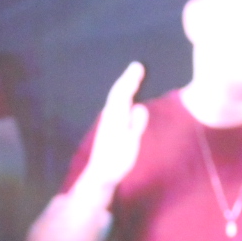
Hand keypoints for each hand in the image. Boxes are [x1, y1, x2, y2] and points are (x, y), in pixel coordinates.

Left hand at [74, 62, 148, 194]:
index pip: (123, 94)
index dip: (130, 79)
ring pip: (116, 98)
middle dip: (128, 79)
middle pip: (118, 92)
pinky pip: (116, 104)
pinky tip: (126, 97)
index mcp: (116, 118)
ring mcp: (108, 121)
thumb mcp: (129, 146)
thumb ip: (136, 126)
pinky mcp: (109, 126)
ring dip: (125, 85)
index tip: (138, 67)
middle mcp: (110, 116)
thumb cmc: (117, 162)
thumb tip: (140, 107)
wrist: (101, 173)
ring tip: (134, 77)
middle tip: (138, 66)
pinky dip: (123, 95)